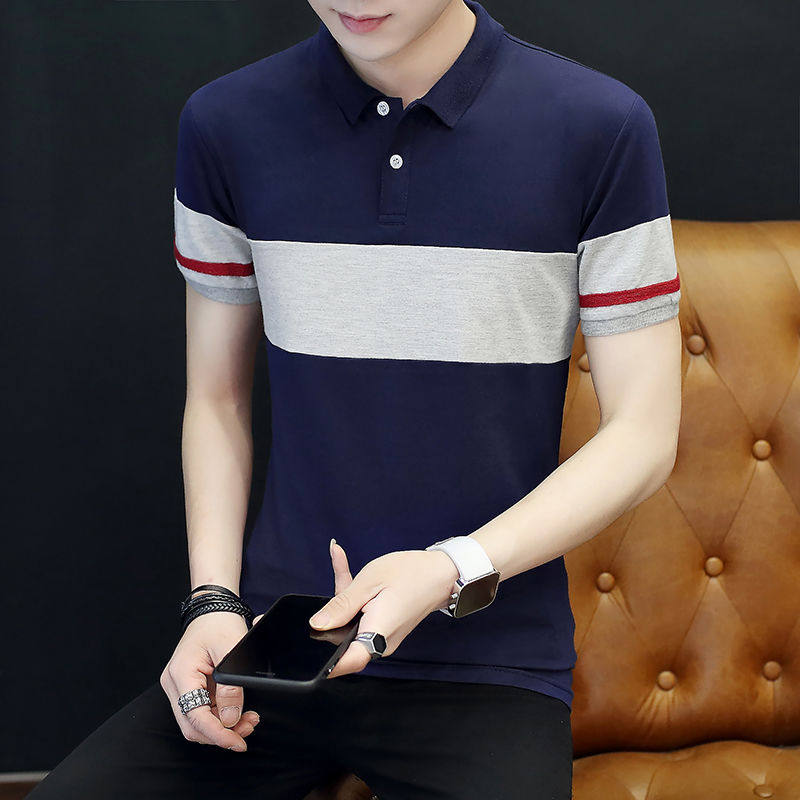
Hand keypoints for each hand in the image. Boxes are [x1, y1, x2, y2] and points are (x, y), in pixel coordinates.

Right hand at [160, 611, 262, 751]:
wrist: (212, 609)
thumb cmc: (219, 623)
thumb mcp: (232, 649)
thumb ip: (231, 685)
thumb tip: (231, 718)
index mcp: (181, 673)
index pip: (195, 717)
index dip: (218, 734)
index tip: (238, 742)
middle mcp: (174, 684)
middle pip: (193, 725)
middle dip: (222, 733)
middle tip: (248, 728)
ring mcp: (179, 686)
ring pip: (197, 721)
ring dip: (223, 726)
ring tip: (248, 719)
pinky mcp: (188, 687)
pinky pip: (202, 710)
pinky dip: (220, 715)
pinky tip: (238, 711)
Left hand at [308, 539, 459, 677]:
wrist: (442, 573)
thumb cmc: (411, 574)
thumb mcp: (370, 581)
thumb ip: (342, 603)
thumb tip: (316, 625)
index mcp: (377, 632)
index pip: (347, 661)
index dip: (325, 663)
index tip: (305, 656)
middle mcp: (379, 641)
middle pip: (341, 641)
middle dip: (326, 618)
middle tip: (322, 590)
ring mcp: (381, 636)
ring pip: (349, 623)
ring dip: (341, 597)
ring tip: (340, 560)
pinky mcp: (382, 627)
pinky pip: (360, 616)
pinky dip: (350, 595)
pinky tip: (341, 559)